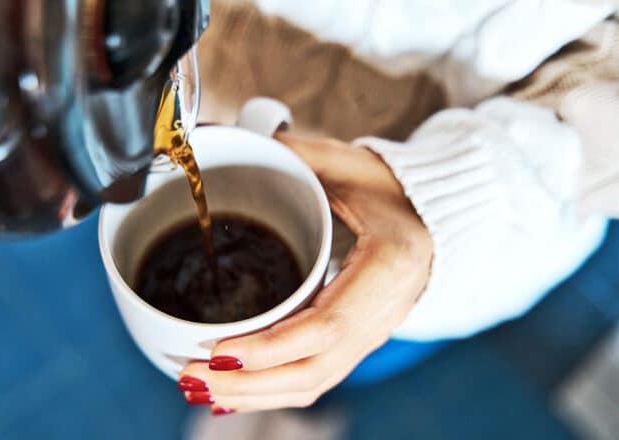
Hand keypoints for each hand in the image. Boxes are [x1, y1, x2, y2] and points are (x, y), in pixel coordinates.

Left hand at [178, 132, 433, 413]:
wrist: (436, 216)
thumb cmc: (393, 188)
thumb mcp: (346, 163)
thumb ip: (291, 153)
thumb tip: (220, 137)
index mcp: (388, 266)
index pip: (326, 326)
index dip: (270, 347)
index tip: (218, 352)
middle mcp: (383, 313)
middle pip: (313, 371)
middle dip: (247, 385)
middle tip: (191, 377)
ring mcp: (373, 334)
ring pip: (311, 384)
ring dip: (252, 396)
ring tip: (199, 389)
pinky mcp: (358, 342)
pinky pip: (315, 379)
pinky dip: (271, 392)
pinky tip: (232, 394)